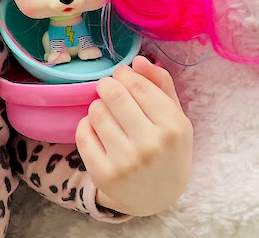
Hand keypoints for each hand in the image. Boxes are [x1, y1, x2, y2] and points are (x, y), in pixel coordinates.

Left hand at [76, 56, 192, 216]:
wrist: (157, 198)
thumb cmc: (167, 150)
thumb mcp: (175, 118)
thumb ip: (161, 85)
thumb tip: (138, 60)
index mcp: (173, 127)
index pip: (138, 85)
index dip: (124, 74)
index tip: (121, 74)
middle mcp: (151, 145)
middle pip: (114, 94)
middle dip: (107, 85)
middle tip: (108, 88)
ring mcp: (126, 162)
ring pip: (96, 111)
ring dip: (98, 105)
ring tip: (107, 111)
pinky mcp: (104, 174)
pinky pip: (83, 133)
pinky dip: (86, 125)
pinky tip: (97, 129)